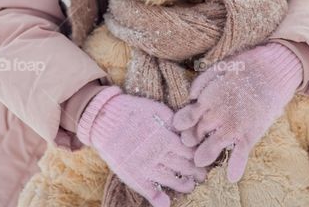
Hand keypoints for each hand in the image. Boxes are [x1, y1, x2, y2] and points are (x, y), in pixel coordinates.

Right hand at [77, 86, 205, 205]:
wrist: (105, 118)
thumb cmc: (134, 111)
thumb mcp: (158, 110)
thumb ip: (175, 122)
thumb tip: (190, 131)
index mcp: (167, 137)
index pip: (191, 152)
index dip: (199, 156)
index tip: (203, 158)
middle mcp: (159, 154)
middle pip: (185, 167)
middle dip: (196, 172)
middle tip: (202, 175)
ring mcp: (146, 167)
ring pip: (172, 180)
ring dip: (184, 184)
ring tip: (190, 185)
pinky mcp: (133, 175)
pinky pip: (149, 191)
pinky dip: (159, 200)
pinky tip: (166, 203)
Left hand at [171, 43, 302, 181]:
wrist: (275, 68)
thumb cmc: (247, 66)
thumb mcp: (220, 67)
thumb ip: (202, 82)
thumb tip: (191, 97)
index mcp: (209, 98)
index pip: (187, 117)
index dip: (182, 124)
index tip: (182, 127)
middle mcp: (218, 114)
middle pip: (197, 133)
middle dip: (191, 140)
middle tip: (190, 143)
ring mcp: (234, 125)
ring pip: (213, 146)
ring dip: (204, 154)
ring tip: (199, 161)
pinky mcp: (251, 132)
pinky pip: (241, 153)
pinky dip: (236, 166)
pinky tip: (232, 177)